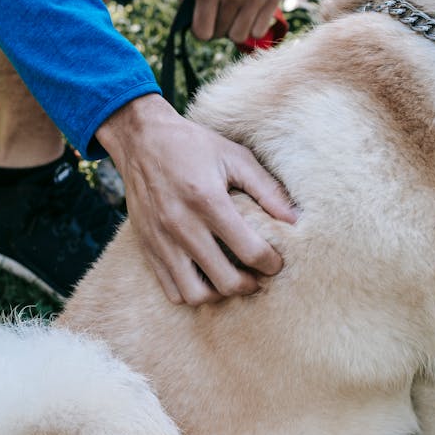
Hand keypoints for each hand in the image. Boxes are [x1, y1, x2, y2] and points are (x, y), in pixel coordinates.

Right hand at [96, 94, 296, 305]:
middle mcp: (182, 225)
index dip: (271, 263)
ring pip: (194, 295)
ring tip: (231, 279)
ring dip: (219, 295)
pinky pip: (171, 289)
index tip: (276, 262)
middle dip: (250, 285)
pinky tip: (205, 276)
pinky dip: (192, 292)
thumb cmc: (192, 145)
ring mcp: (161, 241)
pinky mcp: (147, 248)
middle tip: (258, 277)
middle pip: (225, 281)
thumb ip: (267, 189)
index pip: (250, 251)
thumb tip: (294, 219)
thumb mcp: (235, 157)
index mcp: (208, 201)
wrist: (140, 139)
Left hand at [183, 0, 289, 41]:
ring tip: (234, 11)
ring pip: (239, 36)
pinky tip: (249, 9)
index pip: (201, 31)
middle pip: (220, 34)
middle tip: (219, 10)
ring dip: (234, 27)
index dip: (199, 29)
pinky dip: (252, 24)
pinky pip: (259, 30)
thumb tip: (186, 19)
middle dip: (216, 25)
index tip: (202, 21)